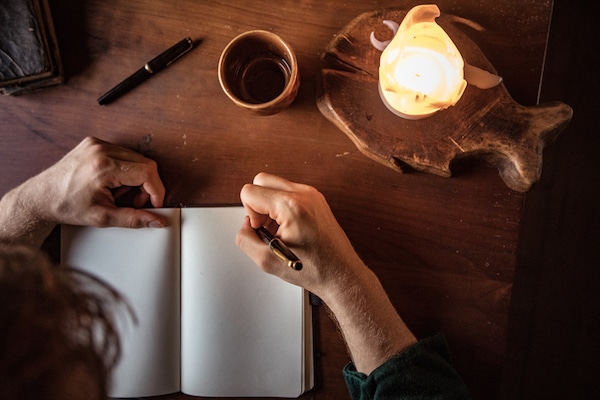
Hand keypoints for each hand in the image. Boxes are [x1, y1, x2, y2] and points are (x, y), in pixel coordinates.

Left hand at [0, 137, 165, 245]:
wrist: (41, 197)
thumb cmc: (66, 206)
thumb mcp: (103, 218)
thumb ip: (134, 219)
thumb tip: (157, 220)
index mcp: (103, 167)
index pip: (147, 172)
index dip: (156, 190)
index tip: (154, 204)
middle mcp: (101, 150)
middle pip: (145, 164)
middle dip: (146, 185)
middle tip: (135, 201)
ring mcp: (97, 144)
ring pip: (136, 158)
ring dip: (136, 177)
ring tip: (120, 193)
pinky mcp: (94, 143)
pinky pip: (123, 153)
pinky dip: (124, 169)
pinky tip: (112, 182)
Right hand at [236, 172, 416, 374]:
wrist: (341, 274)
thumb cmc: (314, 269)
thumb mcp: (266, 260)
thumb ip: (245, 238)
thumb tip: (245, 225)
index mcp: (291, 206)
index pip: (250, 192)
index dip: (249, 213)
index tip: (261, 229)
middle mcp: (304, 194)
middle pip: (261, 180)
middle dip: (257, 204)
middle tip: (266, 226)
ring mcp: (312, 194)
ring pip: (275, 184)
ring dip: (269, 205)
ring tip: (278, 230)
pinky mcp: (316, 199)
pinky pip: (288, 192)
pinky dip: (281, 206)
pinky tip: (288, 227)